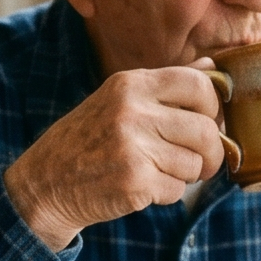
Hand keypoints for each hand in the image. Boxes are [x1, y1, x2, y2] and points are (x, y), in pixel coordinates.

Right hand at [4, 66, 228, 249]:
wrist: (46, 182)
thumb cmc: (89, 139)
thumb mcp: (120, 100)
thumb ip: (166, 86)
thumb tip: (212, 66)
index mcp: (131, 84)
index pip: (200, 85)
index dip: (214, 108)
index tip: (207, 122)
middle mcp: (132, 110)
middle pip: (206, 130)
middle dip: (210, 152)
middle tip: (199, 162)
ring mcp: (133, 146)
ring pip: (195, 164)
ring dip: (184, 175)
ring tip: (156, 171)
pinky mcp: (134, 181)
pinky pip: (177, 190)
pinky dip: (165, 194)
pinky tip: (141, 187)